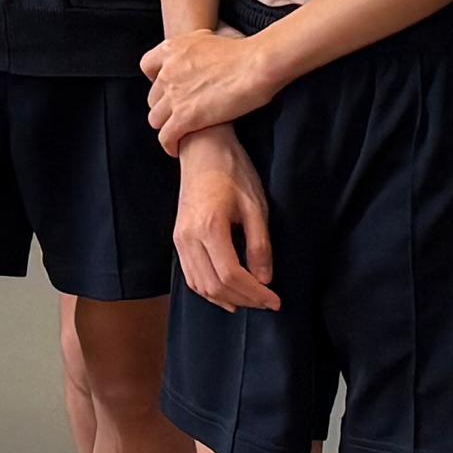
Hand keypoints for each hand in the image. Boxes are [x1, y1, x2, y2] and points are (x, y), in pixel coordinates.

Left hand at [140, 22, 279, 143]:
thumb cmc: (243, 52)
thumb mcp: (209, 38)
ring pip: (155, 119)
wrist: (256, 65)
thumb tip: (198, 55)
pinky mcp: (184, 117)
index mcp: (172, 50)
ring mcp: (174, 95)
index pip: (147, 66)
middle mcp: (167, 72)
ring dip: (166, 126)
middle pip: (153, 97)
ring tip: (179, 132)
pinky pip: (166, 137)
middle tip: (180, 113)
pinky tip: (177, 149)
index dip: (156, 79)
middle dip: (164, 107)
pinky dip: (170, 144)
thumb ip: (194, 47)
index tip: (169, 87)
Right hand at [174, 135, 275, 309]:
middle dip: (244, 300)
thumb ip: (259, 244)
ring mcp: (180, 239)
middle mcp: (188, 238)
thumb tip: (265, 279)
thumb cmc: (233, 171)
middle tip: (267, 303)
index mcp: (209, 227)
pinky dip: (209, 291)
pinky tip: (227, 294)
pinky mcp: (178, 238)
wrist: (202, 149)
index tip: (275, 301)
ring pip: (200, 286)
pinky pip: (190, 276)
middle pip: (214, 286)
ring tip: (251, 302)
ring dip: (226, 299)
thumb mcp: (255, 206)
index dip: (255, 293)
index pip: (231, 275)